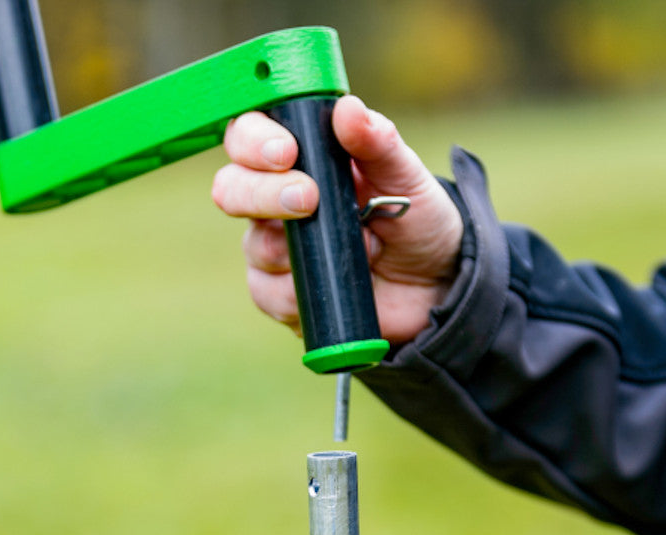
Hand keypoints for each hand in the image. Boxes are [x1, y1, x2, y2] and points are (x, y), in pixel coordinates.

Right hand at [211, 95, 463, 343]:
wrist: (433, 287)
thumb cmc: (416, 222)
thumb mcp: (408, 178)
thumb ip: (379, 143)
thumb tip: (348, 108)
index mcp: (300, 157)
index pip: (249, 134)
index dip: (253, 139)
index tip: (285, 151)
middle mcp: (276, 199)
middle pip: (231, 187)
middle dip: (261, 192)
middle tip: (307, 199)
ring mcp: (275, 249)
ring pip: (252, 244)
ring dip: (298, 248)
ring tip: (357, 247)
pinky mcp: (281, 295)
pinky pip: (268, 292)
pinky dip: (300, 289)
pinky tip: (333, 282)